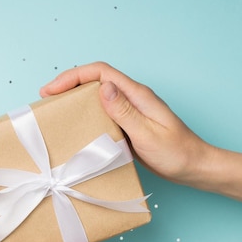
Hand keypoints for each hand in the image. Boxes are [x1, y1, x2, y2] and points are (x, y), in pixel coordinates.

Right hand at [40, 62, 215, 187]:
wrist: (195, 167)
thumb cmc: (177, 153)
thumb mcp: (148, 134)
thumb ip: (125, 111)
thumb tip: (103, 87)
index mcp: (137, 95)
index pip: (100, 73)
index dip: (72, 77)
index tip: (50, 90)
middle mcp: (132, 98)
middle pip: (95, 80)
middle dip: (68, 85)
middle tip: (46, 100)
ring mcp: (130, 111)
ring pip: (97, 96)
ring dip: (74, 99)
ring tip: (55, 112)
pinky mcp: (128, 124)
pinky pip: (102, 113)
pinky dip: (84, 115)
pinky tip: (76, 127)